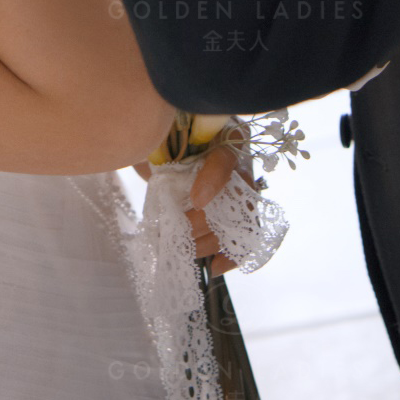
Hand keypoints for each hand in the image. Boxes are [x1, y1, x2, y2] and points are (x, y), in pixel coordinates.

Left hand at [132, 140, 249, 277]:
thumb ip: (160, 146)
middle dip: (207, 221)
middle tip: (180, 231)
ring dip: (211, 240)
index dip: (214, 181)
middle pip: (237, 197)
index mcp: (224, 133)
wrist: (167, 145)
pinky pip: (245, 236)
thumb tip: (153, 166)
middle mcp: (240, 160)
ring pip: (241, 221)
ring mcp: (241, 189)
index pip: (227, 158)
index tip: (195, 201)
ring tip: (185, 250)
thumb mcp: (161, 133)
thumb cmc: (164, 134)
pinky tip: (214, 267)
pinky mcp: (237, 211)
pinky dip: (231, 255)